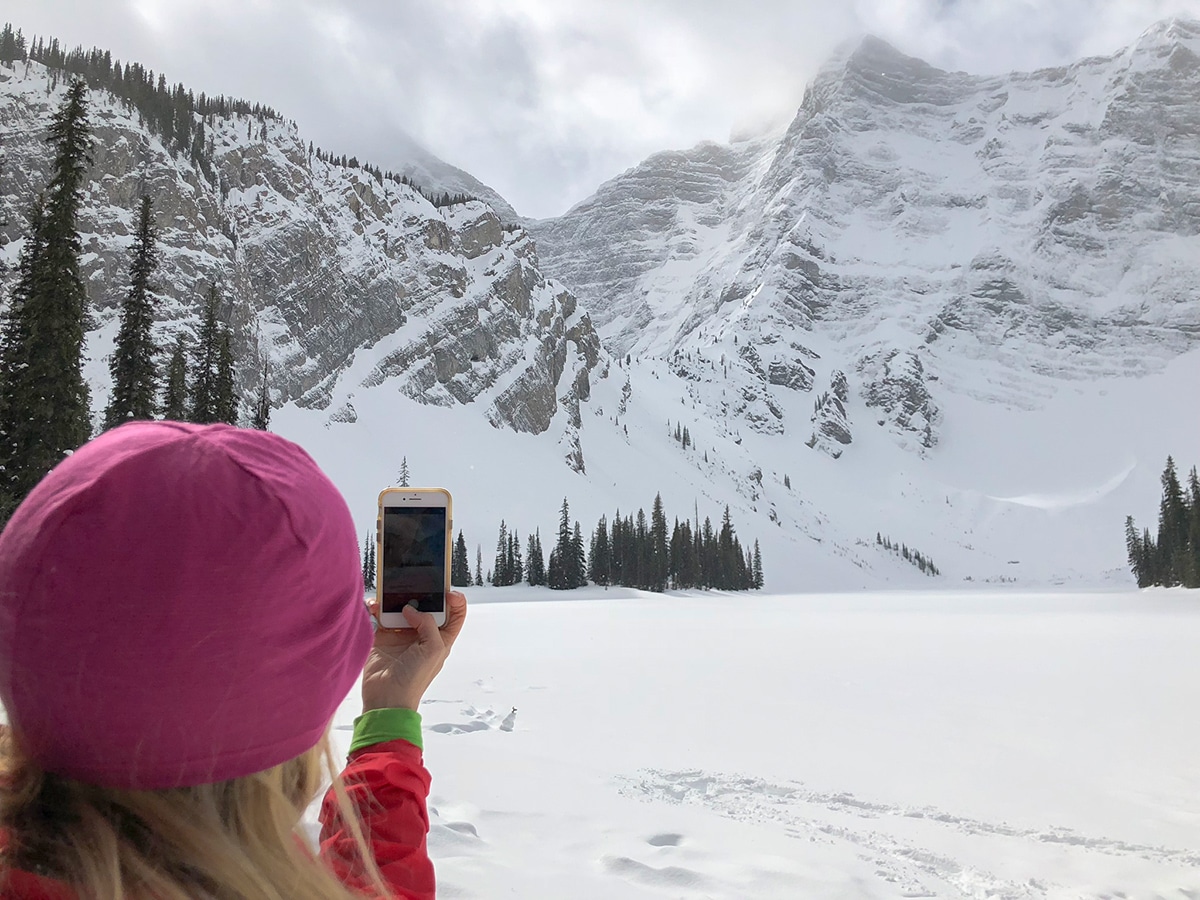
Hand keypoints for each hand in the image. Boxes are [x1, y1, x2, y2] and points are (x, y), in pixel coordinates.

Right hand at [361, 591, 466, 711]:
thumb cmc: (414, 679)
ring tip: (390, 592)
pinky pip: (381, 615)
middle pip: (426, 605)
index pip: (455, 614)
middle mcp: (422, 633)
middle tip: (414, 583)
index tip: (446, 592)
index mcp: (441, 638)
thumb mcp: (433, 649)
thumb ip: (428, 623)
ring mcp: (402, 633)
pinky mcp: (383, 635)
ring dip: (396, 598)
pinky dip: (377, 607)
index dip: (455, 601)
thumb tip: (411, 608)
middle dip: (421, 592)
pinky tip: (374, 606)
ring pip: (402, 606)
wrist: (386, 698)